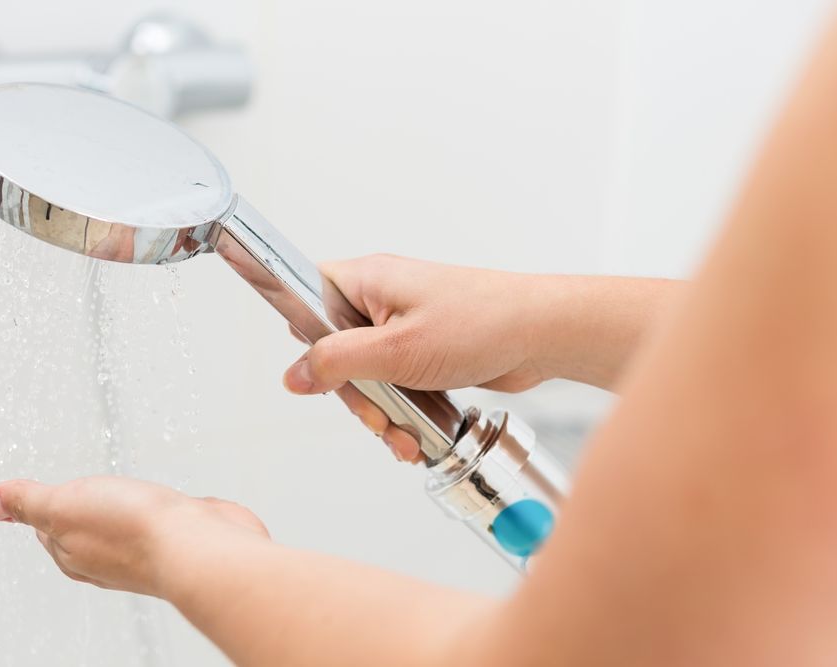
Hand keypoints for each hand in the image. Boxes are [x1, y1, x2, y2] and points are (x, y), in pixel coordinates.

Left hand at [0, 476, 268, 596]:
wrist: (199, 546)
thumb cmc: (134, 530)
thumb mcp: (62, 505)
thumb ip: (26, 501)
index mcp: (70, 552)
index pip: (45, 524)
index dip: (42, 499)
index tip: (37, 487)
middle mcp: (105, 556)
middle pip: (83, 526)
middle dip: (81, 504)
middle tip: (76, 488)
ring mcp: (143, 547)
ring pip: (122, 523)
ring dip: (121, 505)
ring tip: (118, 493)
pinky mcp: (177, 536)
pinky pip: (158, 520)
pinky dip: (155, 508)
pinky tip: (160, 503)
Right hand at [283, 255, 546, 461]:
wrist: (542, 335)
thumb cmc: (481, 324)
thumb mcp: (396, 350)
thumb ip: (338, 362)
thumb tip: (294, 375)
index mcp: (368, 280)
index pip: (309, 300)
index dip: (309, 342)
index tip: (323, 376)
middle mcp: (382, 299)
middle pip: (337, 351)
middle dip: (356, 395)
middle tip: (377, 416)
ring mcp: (404, 325)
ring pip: (368, 374)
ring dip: (382, 412)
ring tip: (403, 436)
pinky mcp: (424, 349)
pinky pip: (396, 383)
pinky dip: (403, 410)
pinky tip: (416, 434)